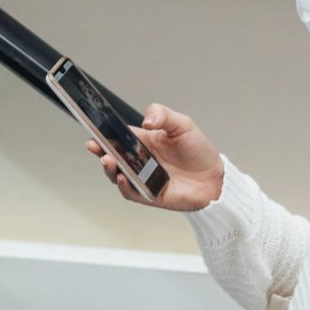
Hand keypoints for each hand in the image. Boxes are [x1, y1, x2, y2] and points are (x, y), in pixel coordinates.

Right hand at [89, 102, 221, 211]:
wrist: (216, 178)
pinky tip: (123, 177)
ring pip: (117, 175)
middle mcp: (140, 160)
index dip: (104, 135)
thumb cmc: (199, 151)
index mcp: (144, 142)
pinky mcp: (149, 194)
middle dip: (100, 151)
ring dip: (109, 169)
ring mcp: (143, 178)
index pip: (118, 137)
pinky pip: (131, 192)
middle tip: (94, 146)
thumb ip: (163, 115)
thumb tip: (146, 120)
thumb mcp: (182, 124)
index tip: (94, 131)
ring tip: (108, 160)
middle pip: (113, 157)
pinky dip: (124, 186)